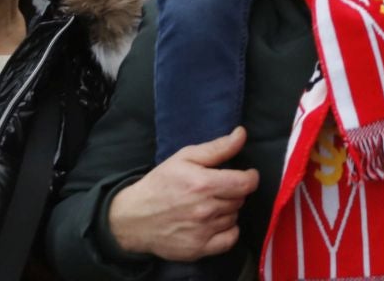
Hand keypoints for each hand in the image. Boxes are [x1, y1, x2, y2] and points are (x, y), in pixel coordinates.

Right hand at [108, 127, 258, 261]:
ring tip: (211, 204)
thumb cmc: (160, 184)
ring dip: (228, 210)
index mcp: (203, 184)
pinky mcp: (198, 249)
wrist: (133, 218)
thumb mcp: (185, 158)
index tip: (246, 175)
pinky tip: (215, 223)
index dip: (250, 177)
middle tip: (218, 189)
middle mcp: (205, 210)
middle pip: (240, 199)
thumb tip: (241, 134)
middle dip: (234, 192)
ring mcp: (202, 232)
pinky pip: (229, 240)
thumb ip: (217, 148)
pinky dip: (228, 231)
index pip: (246, 184)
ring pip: (234, 217)